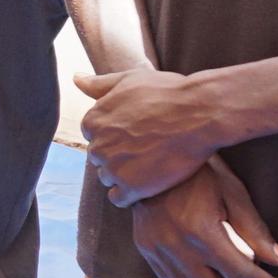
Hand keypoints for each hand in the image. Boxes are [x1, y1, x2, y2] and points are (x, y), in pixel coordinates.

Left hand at [77, 67, 244, 206]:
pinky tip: (145, 186)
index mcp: (93, 120)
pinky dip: (129, 194)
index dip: (113, 134)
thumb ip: (99, 84)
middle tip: (144, 149)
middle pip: (99, 156)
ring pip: (107, 177)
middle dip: (116, 154)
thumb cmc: (167, 93)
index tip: (133, 132)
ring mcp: (114, 168)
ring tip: (148, 165)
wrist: (200, 113)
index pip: (92, 134)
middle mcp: (98, 145)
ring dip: (122, 174)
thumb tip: (76, 79)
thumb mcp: (129, 79)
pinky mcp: (133, 187)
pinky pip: (118, 198)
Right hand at [121, 160, 277, 277]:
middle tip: (249, 272)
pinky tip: (200, 261)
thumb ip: (254, 230)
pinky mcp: (145, 249)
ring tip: (224, 266)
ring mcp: (157, 250)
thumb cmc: (198, 170)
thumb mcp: (232, 192)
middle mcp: (177, 248)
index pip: (242, 276)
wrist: (151, 157)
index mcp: (201, 232)